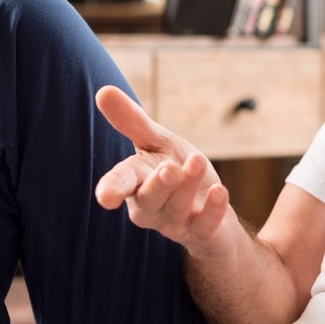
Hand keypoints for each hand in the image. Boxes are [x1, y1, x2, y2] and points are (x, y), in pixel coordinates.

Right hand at [93, 84, 231, 253]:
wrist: (212, 206)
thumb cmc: (177, 172)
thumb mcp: (158, 144)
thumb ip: (132, 122)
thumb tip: (103, 91)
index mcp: (138, 181)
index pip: (122, 182)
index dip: (113, 189)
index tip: (106, 198)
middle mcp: (152, 206)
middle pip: (149, 199)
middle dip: (159, 185)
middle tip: (170, 168)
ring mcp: (177, 222)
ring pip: (177, 209)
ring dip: (187, 187)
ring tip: (197, 161)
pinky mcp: (203, 233)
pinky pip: (205, 226)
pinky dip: (213, 210)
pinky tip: (221, 191)